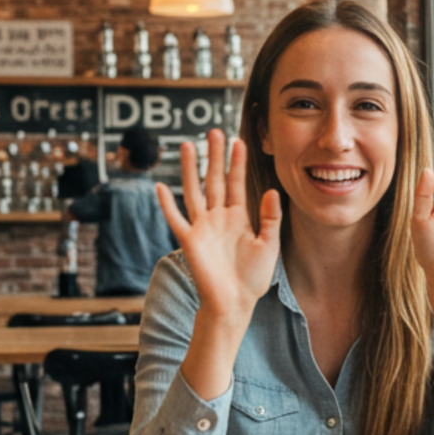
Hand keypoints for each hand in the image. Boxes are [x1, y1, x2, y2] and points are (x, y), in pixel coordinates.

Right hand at [157, 129, 281, 324]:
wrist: (235, 303)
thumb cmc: (253, 277)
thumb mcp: (269, 245)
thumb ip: (270, 218)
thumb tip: (272, 190)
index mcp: (238, 218)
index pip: (237, 183)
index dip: (237, 163)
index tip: (239, 141)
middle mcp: (218, 218)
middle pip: (214, 180)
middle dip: (214, 157)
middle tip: (214, 131)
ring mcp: (202, 227)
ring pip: (194, 191)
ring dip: (191, 169)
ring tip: (189, 145)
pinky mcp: (189, 241)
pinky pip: (176, 219)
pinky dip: (167, 204)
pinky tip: (161, 186)